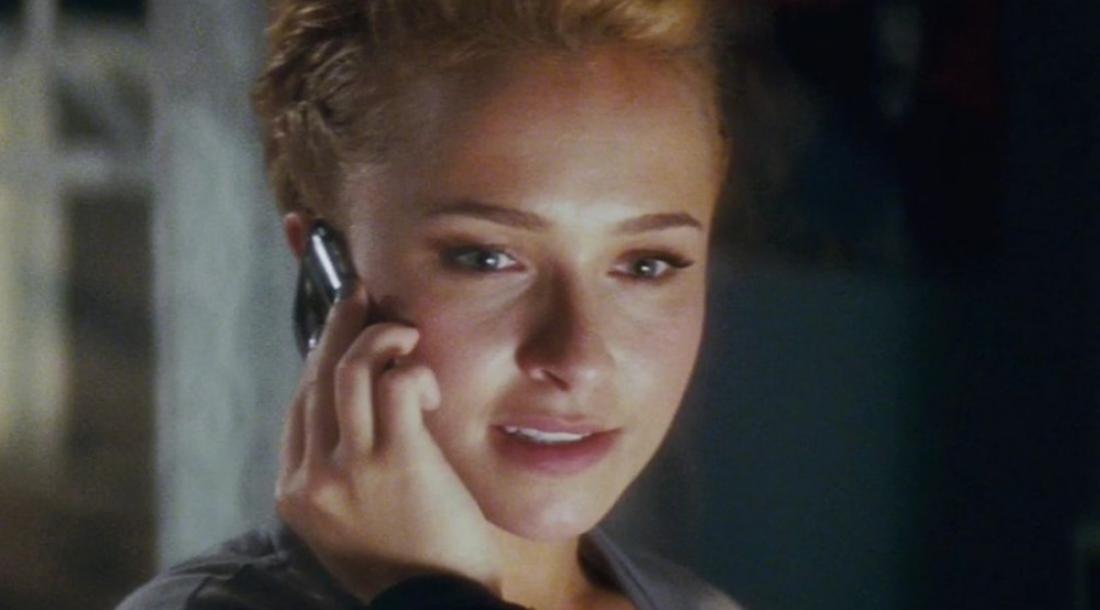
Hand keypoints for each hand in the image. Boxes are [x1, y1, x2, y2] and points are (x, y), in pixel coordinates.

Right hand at [276, 284, 499, 601]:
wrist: (435, 606)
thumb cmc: (406, 564)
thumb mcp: (350, 524)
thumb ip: (341, 473)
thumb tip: (357, 412)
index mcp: (295, 493)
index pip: (300, 407)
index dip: (318, 361)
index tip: (339, 333)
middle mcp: (313, 477)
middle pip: (317, 379)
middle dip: (339, 327)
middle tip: (359, 295)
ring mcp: (350, 468)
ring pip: (350, 371)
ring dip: (377, 337)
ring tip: (403, 330)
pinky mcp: (396, 460)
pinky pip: (396, 386)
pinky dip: (413, 370)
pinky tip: (429, 383)